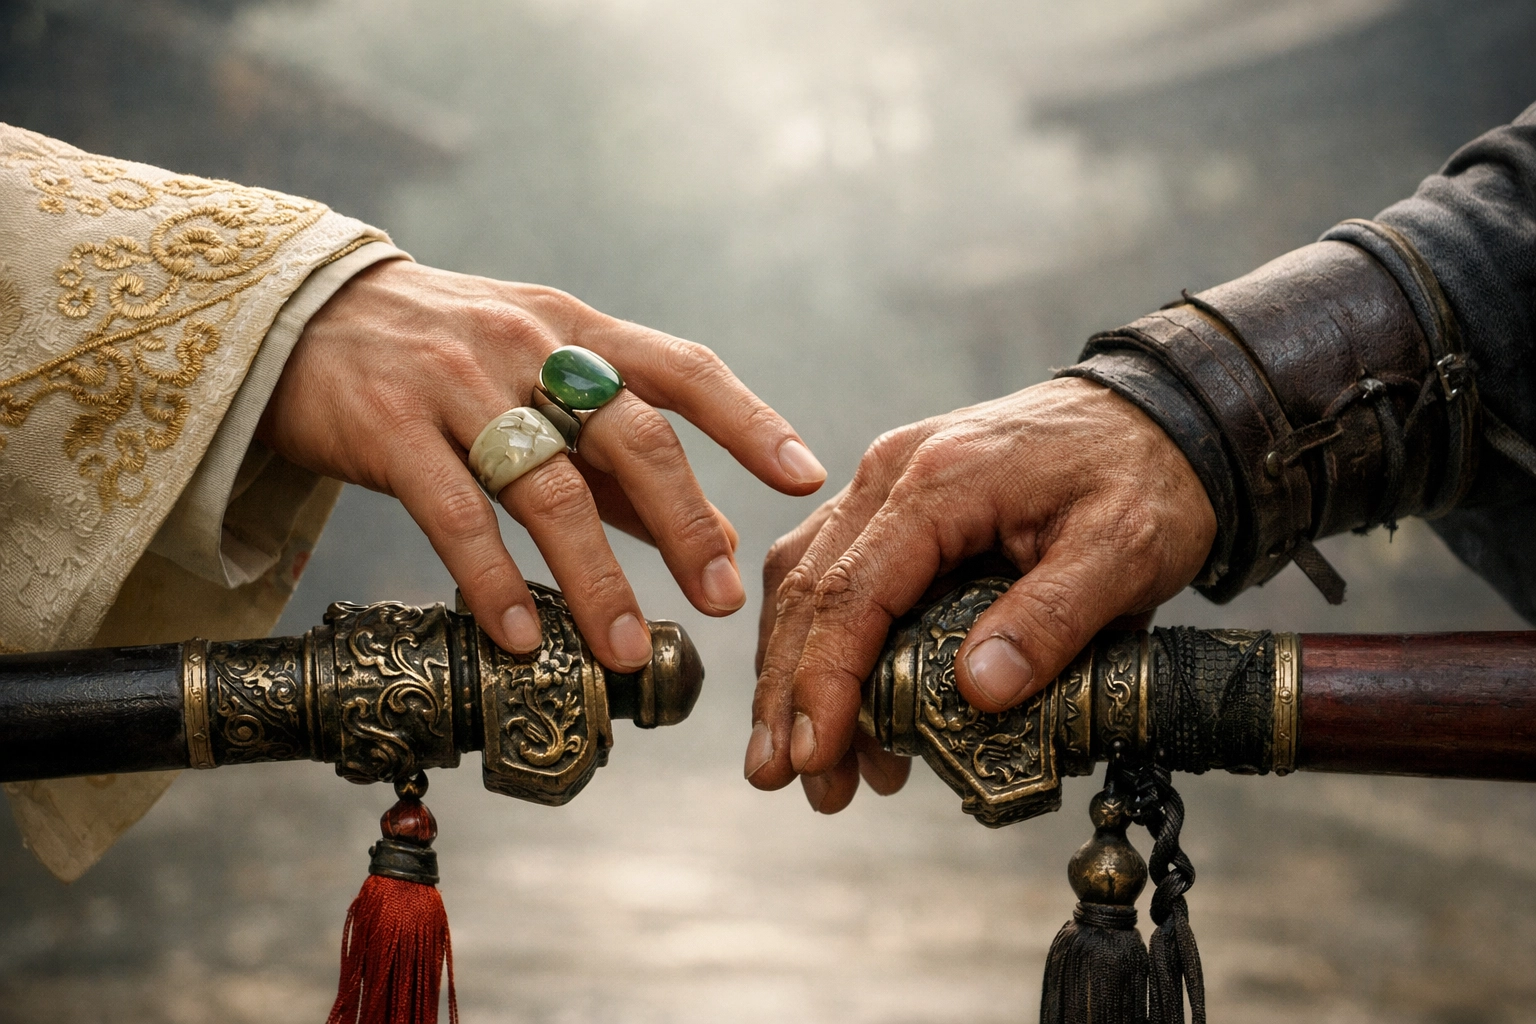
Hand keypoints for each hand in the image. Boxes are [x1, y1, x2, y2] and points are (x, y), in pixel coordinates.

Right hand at [257, 259, 825, 669]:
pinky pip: (453, 514)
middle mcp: (529, 346)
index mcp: (578, 331)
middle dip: (685, 521)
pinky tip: (522, 639)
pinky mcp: (388, 426)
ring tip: (628, 651)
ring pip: (548, 486)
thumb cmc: (444, 357)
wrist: (299, 315)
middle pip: (630, 434)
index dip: (748, 420)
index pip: (683, 368)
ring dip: (596, 576)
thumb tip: (718, 536)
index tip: (805, 475)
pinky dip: (495, 580)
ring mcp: (456, 383)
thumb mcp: (537, 382)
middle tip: (720, 598)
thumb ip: (623, 462)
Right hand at [745, 377, 1214, 810]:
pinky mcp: (897, 502)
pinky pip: (834, 567)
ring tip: (815, 760)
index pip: (853, 593)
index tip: (815, 753)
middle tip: (786, 777)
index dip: (825, 682)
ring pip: (807, 580)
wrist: (1159, 412)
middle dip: (788, 693)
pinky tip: (835, 698)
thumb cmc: (1144, 475)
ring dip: (794, 671)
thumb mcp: (1125, 549)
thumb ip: (1052, 618)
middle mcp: (892, 474)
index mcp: (939, 482)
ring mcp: (887, 483)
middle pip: (810, 591)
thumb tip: (980, 690)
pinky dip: (822, 637)